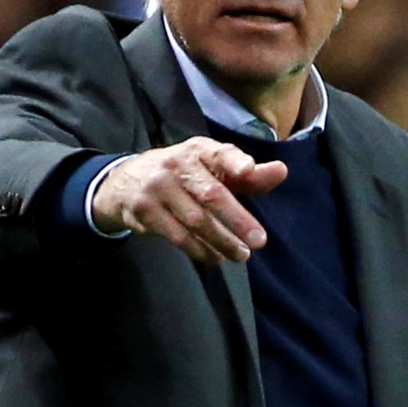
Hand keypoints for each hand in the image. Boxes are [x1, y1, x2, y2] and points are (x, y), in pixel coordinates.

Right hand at [91, 136, 286, 263]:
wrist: (125, 180)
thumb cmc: (184, 175)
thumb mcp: (213, 169)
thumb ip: (247, 175)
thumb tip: (282, 171)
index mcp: (198, 150)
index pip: (219, 153)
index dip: (234, 162)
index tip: (249, 170)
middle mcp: (176, 164)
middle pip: (211, 194)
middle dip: (237, 219)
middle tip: (259, 241)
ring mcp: (158, 188)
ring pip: (195, 220)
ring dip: (221, 241)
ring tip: (241, 255)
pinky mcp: (144, 210)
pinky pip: (177, 235)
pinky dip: (199, 249)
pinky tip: (215, 257)